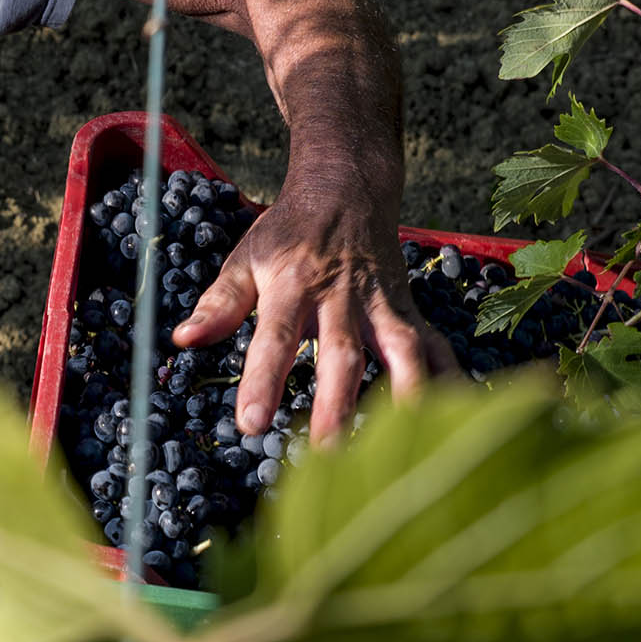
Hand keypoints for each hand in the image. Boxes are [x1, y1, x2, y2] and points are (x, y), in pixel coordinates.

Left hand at [172, 192, 455, 443]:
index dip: (263, 381)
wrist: (347, 189)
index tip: (251, 424)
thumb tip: (182, 340)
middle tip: (325, 452)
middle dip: (336, 403)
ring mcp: (382, 306)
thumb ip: (218, 304)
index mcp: (293, 286)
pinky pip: (436, 347)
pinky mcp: (409, 312)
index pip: (276, 339)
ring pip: (402, 351)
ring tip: (402, 444)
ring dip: (403, 396)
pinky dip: (451, 380)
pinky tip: (458, 417)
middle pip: (342, 354)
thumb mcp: (245, 259)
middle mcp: (342, 298)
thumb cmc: (288, 233)